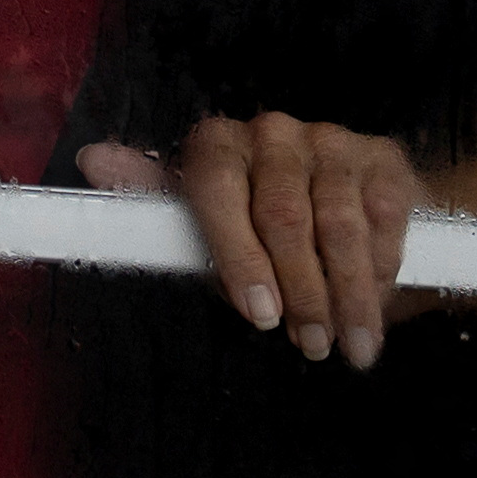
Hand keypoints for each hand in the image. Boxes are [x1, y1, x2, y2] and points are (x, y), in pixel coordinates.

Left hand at [79, 114, 426, 368]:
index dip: (239, 257)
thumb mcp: (209, 238)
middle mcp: (272, 132)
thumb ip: (157, 206)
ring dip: (347, 295)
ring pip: (338, 224)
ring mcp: (331, 141)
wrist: (353, 217)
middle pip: (283, 214)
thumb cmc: (264, 237)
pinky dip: (382, 269)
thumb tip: (94, 158)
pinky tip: (377, 306)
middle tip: (308, 344)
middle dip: (300, 292)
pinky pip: (383, 219)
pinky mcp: (382, 157)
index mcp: (218, 146)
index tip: (259, 317)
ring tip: (349, 345)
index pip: (216, 187)